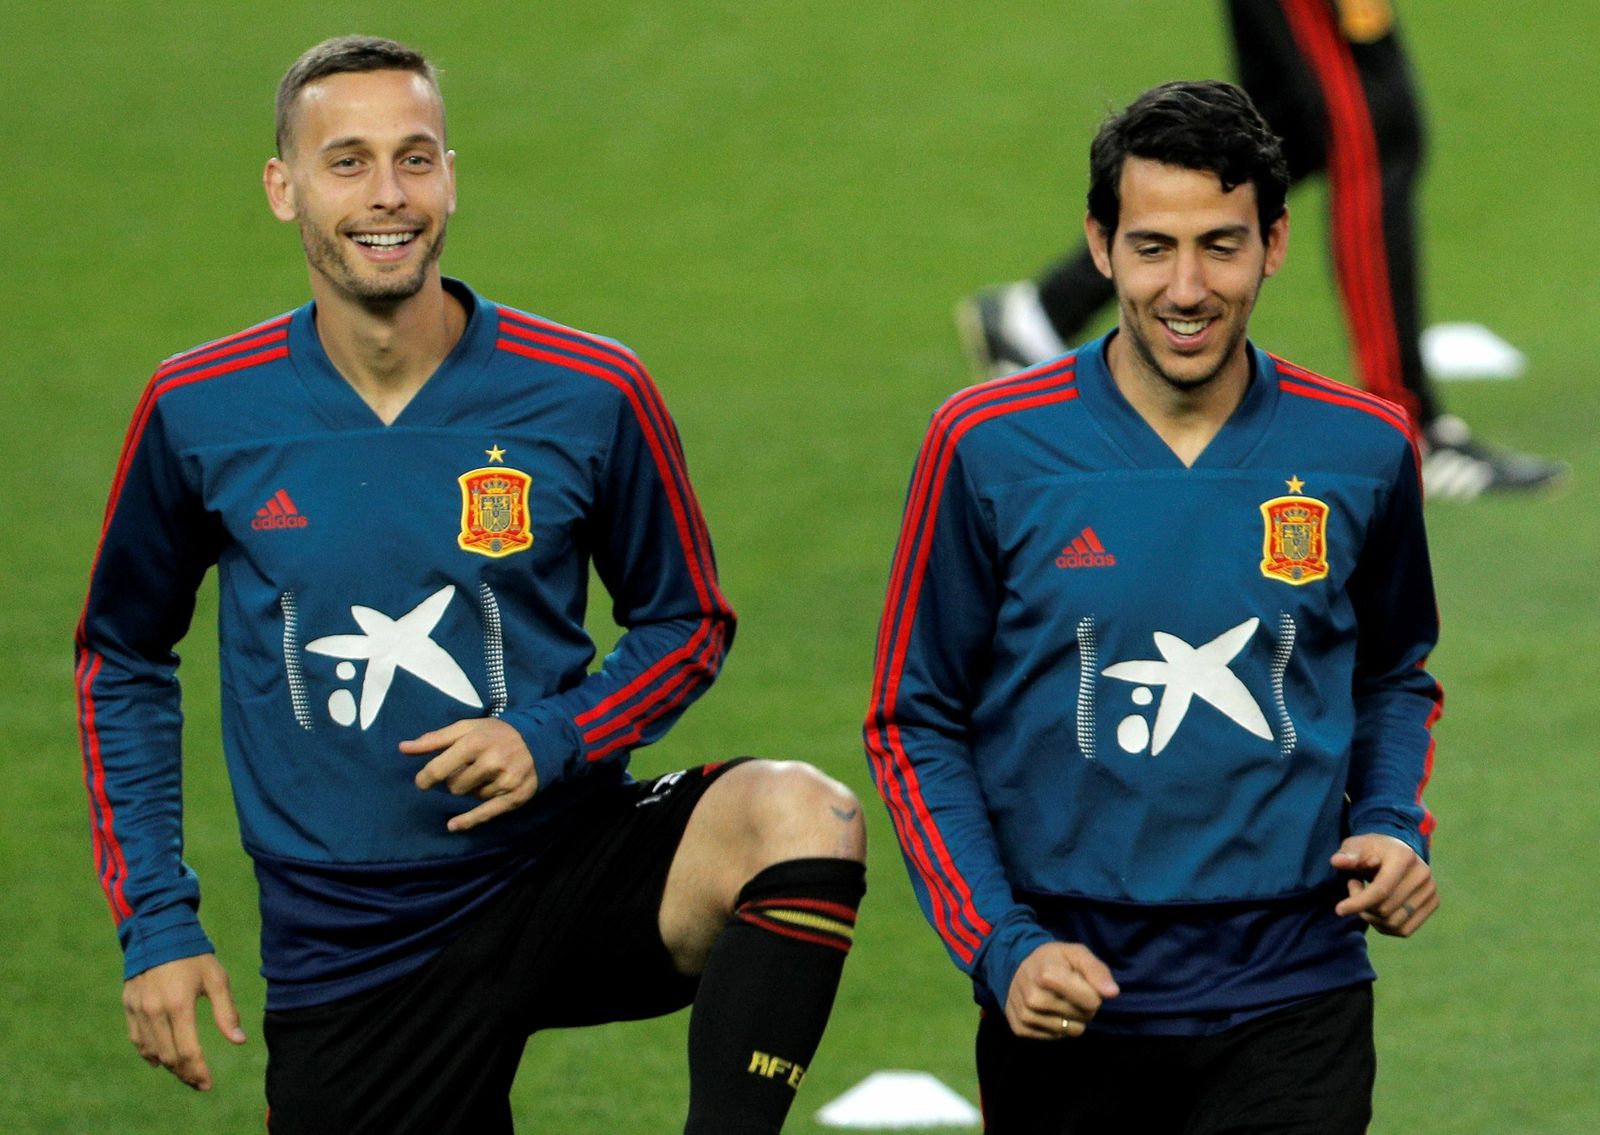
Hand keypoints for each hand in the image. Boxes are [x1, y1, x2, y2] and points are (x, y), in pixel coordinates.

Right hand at [122, 954, 245, 1090]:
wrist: (159, 931)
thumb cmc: (194, 954)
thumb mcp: (216, 979)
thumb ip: (227, 1012)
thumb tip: (239, 1041)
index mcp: (179, 1005)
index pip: (188, 1051)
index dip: (198, 1071)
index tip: (207, 1084)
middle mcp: (155, 1011)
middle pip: (169, 1056)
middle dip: (185, 1074)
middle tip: (198, 1082)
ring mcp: (139, 1010)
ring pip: (151, 1051)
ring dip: (168, 1066)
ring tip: (184, 1072)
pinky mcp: (129, 1006)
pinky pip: (137, 1039)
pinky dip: (149, 1053)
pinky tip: (160, 1059)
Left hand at [403, 717, 538, 831]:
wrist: (540, 739)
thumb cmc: (496, 733)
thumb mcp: (466, 728)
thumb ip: (434, 739)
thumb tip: (402, 748)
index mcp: (475, 742)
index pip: (438, 769)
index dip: (426, 778)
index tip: (423, 782)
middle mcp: (490, 762)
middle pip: (454, 786)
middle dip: (456, 781)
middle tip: (469, 770)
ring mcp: (504, 781)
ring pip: (470, 797)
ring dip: (472, 790)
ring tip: (486, 776)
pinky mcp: (514, 797)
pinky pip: (485, 814)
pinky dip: (467, 821)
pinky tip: (453, 825)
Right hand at [1003, 942, 1119, 1039]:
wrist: (1016, 968)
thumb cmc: (1053, 960)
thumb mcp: (1076, 954)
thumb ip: (1097, 970)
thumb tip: (1113, 993)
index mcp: (1047, 975)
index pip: (1091, 1001)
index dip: (1093, 992)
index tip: (1082, 982)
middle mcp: (1033, 998)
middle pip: (1083, 1016)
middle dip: (1084, 1006)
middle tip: (1071, 992)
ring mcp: (1025, 1015)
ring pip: (1071, 1030)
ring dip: (1072, 1018)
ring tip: (1059, 1001)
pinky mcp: (1019, 1029)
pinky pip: (1055, 1038)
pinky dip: (1057, 1027)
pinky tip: (1048, 1011)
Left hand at [1332, 833, 1437, 936]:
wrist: (1395, 851)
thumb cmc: (1370, 850)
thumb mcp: (1355, 846)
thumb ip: (1347, 855)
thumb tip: (1337, 861)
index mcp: (1404, 857)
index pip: (1381, 889)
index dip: (1358, 902)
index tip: (1338, 910)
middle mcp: (1423, 874)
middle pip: (1386, 909)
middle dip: (1362, 905)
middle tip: (1354, 887)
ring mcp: (1431, 890)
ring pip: (1394, 923)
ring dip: (1372, 917)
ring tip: (1366, 897)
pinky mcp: (1433, 903)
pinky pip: (1404, 930)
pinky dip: (1385, 926)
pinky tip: (1377, 909)